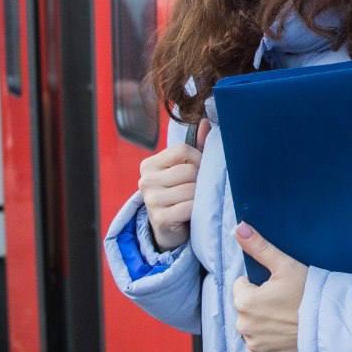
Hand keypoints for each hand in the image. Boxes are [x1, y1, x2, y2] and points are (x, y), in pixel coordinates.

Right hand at [138, 119, 210, 249]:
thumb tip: (205, 122)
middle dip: (201, 179)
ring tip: (197, 200)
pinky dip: (197, 209)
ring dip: (200, 196)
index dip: (198, 158)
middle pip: (189, 170)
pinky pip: (190, 207)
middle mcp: (146, 180)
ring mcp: (151, 200)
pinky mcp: (159, 218)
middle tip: (201, 188)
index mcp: (149, 165)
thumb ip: (195, 147)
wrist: (168, 229)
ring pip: (191, 189)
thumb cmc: (178, 194)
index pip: (182, 150)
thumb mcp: (183, 169)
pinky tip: (194, 213)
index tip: (200, 169)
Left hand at [232, 223, 307, 351]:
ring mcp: (253, 344)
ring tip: (286, 318)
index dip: (260, 284)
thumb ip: (258, 246)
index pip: (241, 286)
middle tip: (284, 303)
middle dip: (259, 303)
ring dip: (262, 321)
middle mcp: (243, 325)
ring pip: (251, 325)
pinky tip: (284, 333)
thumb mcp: (284, 265)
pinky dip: (268, 339)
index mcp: (244, 301)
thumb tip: (239, 227)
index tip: (278, 288)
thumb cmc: (308, 293)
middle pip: (245, 306)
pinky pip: (258, 344)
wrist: (329, 328)